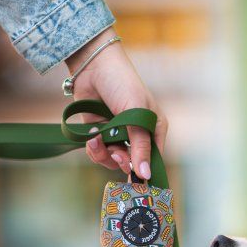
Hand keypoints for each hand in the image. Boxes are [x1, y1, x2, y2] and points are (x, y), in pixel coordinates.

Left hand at [65, 28, 166, 178]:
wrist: (93, 66)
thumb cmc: (122, 83)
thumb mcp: (135, 114)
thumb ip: (140, 145)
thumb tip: (145, 174)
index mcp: (154, 129)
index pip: (154, 158)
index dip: (145, 170)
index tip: (137, 180)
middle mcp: (137, 134)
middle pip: (132, 163)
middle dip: (122, 161)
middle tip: (116, 155)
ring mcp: (118, 134)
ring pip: (113, 160)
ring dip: (104, 154)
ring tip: (97, 140)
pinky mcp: (100, 133)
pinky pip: (99, 152)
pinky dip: (94, 148)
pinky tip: (91, 135)